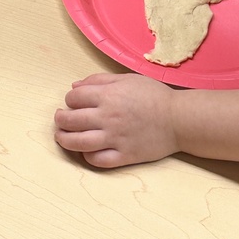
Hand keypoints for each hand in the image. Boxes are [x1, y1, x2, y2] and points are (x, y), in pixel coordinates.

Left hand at [53, 73, 178, 167]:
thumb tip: (75, 87)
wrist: (178, 119)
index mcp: (108, 95)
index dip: (69, 100)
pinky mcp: (124, 156)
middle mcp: (107, 117)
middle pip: (71, 120)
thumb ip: (99, 79)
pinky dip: (87, 157)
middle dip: (60, 120)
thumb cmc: (153, 95)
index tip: (72, 102)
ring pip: (79, 142)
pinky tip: (85, 151)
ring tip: (61, 136)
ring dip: (65, 140)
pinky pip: (98, 160)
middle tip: (60, 119)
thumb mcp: (126, 78)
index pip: (74, 98)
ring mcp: (115, 138)